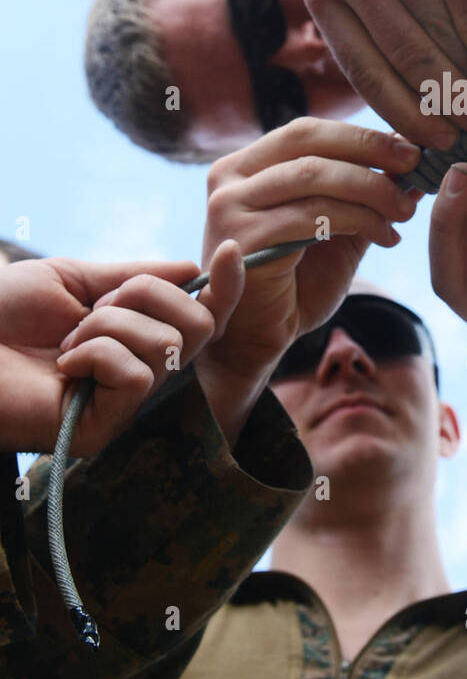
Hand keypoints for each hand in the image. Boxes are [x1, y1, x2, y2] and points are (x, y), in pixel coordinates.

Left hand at [0, 247, 243, 456]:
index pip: (201, 315)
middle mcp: (139, 370)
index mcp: (136, 335)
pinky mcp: (106, 427)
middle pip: (200, 326)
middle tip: (96, 305)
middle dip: (146, 296)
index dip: (226, 287)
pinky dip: (97, 353)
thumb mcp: (76, 279)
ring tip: (67, 338)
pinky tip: (65, 365)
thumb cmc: (2, 313)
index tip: (231, 251)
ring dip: (109, 324)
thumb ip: (135, 276)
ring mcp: (125, 402)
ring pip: (168, 345)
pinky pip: (137, 375)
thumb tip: (192, 269)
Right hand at [194, 119, 421, 443]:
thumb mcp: (337, 229)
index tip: (411, 148)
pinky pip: (314, 215)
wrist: (258, 342)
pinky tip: (387, 236)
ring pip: (316, 177)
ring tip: (406, 210)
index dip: (362, 135)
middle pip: (310, 142)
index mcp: (247, 165)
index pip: (309, 132)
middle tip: (415, 165)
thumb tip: (413, 165)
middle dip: (370, 150)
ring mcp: (230, 205)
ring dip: (372, 189)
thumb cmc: (295, 284)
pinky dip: (359, 219)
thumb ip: (365, 196)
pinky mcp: (242, 237)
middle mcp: (229, 176)